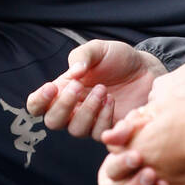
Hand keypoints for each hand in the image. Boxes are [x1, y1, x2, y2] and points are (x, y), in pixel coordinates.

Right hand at [26, 41, 165, 141]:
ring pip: (76, 130)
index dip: (38, 101)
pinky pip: (98, 134)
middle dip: (63, 105)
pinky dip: (104, 118)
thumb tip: (73, 74)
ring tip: (103, 90)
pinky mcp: (109, 130)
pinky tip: (112, 100)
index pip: (37, 105)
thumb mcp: (99, 49)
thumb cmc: (118, 59)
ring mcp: (90, 121)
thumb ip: (82, 57)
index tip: (51, 87)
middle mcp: (72, 109)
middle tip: (79, 87)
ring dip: (87, 110)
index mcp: (62, 89)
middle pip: (53, 121)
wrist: (147, 69)